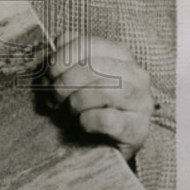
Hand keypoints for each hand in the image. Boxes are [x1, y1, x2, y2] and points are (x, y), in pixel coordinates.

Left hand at [45, 33, 152, 161]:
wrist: (105, 146)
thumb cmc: (87, 106)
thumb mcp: (74, 77)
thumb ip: (66, 58)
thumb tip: (52, 46)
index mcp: (119, 54)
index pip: (86, 43)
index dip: (60, 59)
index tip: (47, 77)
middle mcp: (136, 74)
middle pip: (93, 66)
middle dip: (64, 82)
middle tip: (53, 98)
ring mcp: (141, 101)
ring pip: (104, 90)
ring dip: (76, 101)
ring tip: (68, 112)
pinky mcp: (138, 129)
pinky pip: (107, 119)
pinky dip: (87, 121)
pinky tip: (82, 124)